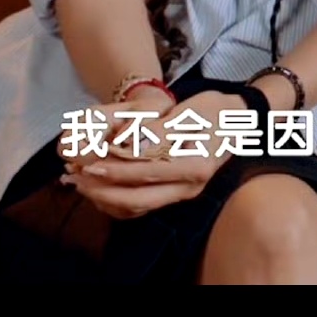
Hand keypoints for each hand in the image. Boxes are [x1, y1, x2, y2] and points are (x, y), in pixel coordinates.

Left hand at [62, 92, 248, 218]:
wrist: (238, 120)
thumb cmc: (215, 110)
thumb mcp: (191, 112)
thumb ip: (161, 130)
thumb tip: (132, 143)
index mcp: (195, 166)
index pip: (148, 172)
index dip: (117, 170)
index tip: (91, 164)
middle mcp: (190, 187)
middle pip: (140, 198)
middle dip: (105, 191)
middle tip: (78, 179)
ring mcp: (184, 193)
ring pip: (140, 206)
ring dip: (108, 198)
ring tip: (82, 184)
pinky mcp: (177, 193)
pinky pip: (144, 205)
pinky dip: (119, 200)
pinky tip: (100, 189)